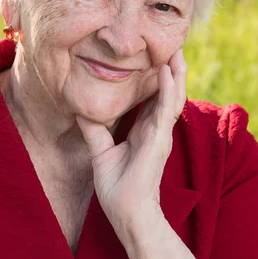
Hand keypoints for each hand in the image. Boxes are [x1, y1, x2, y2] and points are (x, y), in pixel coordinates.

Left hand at [76, 49, 186, 244]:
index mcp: (143, 131)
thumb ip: (94, 132)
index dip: (156, 78)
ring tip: (176, 50)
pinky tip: (166, 70)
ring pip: (173, 96)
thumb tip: (81, 112)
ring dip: (176, 73)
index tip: (154, 56)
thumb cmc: (117, 188)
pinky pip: (165, 109)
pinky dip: (167, 88)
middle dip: (171, 70)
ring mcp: (160, 134)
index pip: (152, 98)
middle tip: (172, 46)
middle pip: (167, 93)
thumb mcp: (101, 153)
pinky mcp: (159, 140)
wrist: (126, 213)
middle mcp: (155, 129)